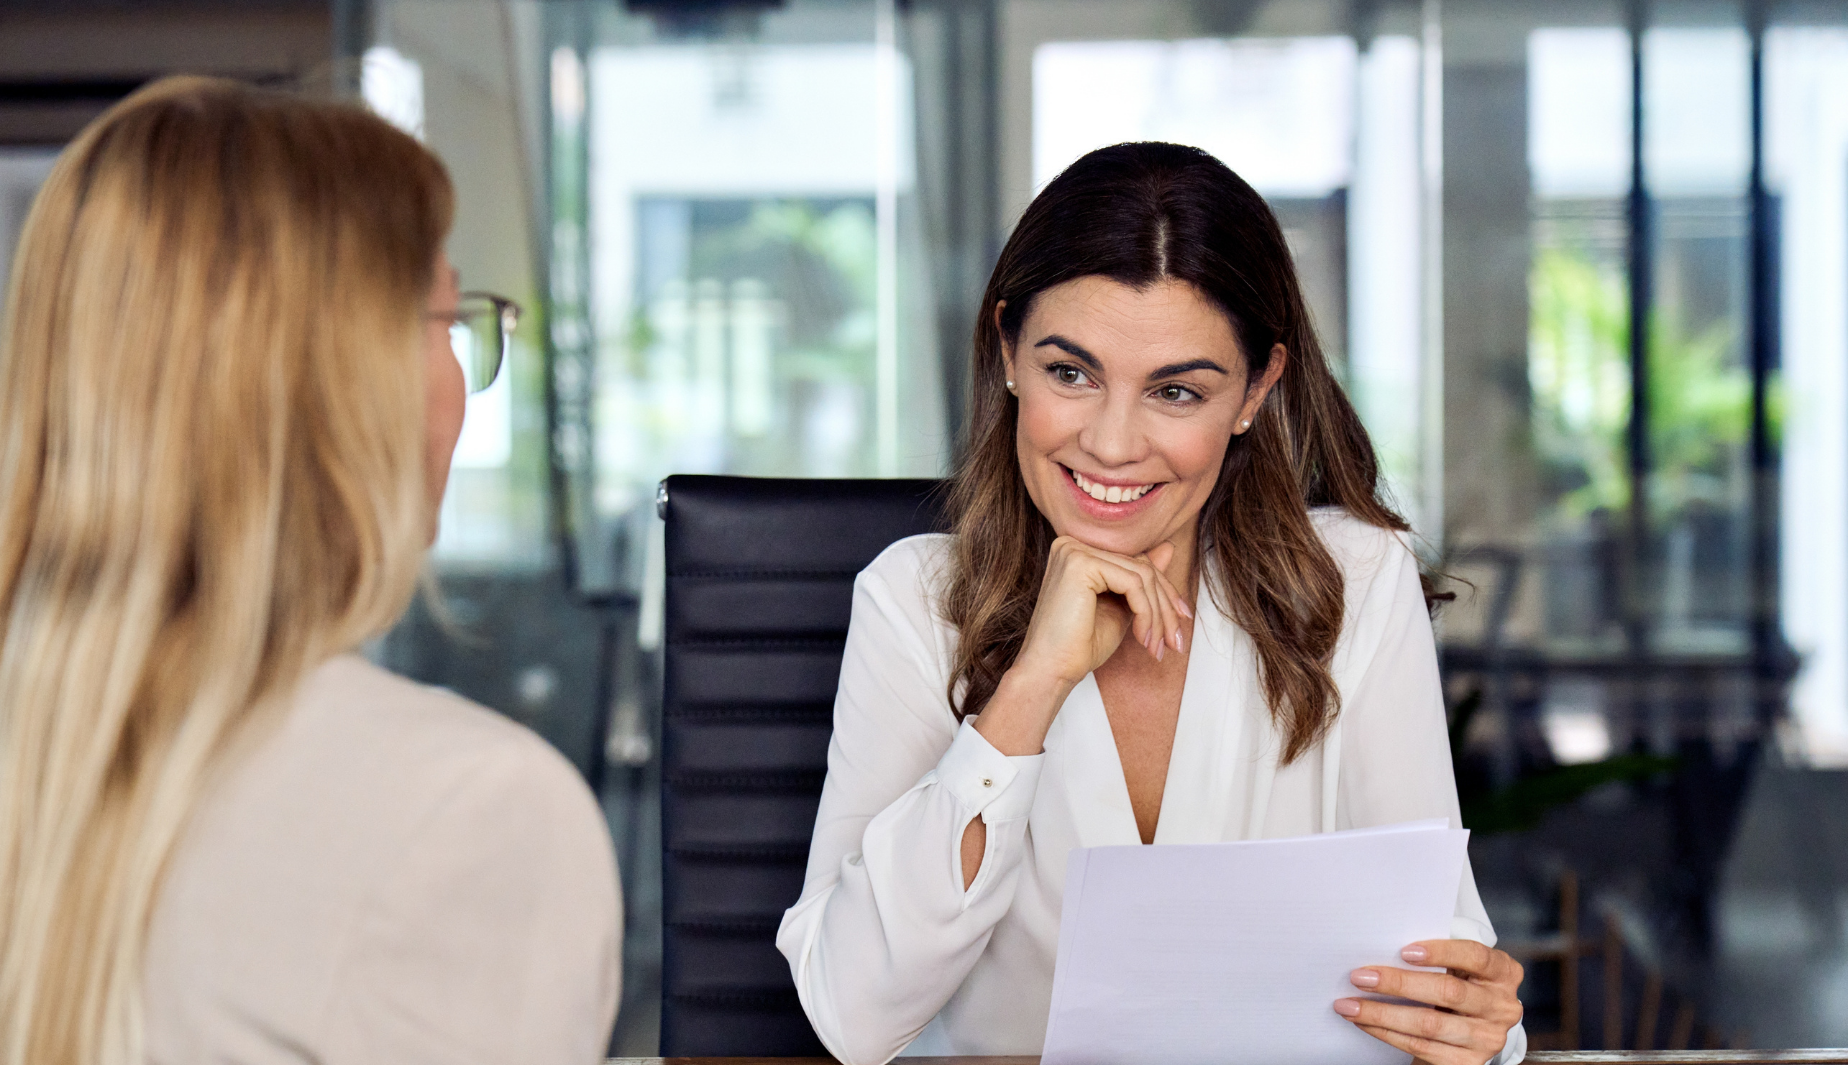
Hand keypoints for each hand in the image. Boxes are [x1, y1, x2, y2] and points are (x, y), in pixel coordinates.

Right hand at [1013, 536, 1191, 685]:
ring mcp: (1074, 551)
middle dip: (1165, 607)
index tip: (1182, 619)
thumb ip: (1141, 581)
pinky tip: (1143, 638)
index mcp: (1078, 552)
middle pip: (1141, 567)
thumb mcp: (1121, 608)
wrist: (1051, 671)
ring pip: (1141, 575)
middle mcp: (1072, 544)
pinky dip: (1146, 613)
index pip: (1135, 562)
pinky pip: (1133, 583)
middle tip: (1174, 641)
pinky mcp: (1080, 563)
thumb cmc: (1079, 647)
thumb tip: (1168, 548)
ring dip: (1158, 615)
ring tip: (1157, 645)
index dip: (1164, 593)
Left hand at [1334, 940, 1523, 1064]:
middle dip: (1398, 983)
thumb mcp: (1460, 967)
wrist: (1469, 1028)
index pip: (1475, 956)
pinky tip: (1365, 1023)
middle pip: (1448, 992)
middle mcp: (1501, 1006)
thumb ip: (1437, 956)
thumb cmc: (1457, 984)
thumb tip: (1382, 947)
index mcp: (1503, 973)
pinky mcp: (1468, 1063)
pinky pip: (1421, 1047)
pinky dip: (1387, 1034)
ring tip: (1350, 1005)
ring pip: (1429, 1024)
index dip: (1441, 952)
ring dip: (1383, 1014)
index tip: (1404, 951)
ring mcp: (1487, 1038)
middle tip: (1360, 976)